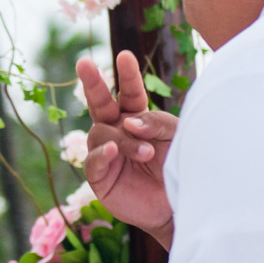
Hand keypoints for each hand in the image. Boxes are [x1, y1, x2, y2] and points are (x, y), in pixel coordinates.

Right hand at [76, 50, 176, 247]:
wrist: (179, 206)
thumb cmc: (179, 168)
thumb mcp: (175, 137)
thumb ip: (154, 122)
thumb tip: (128, 122)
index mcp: (136, 118)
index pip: (129, 93)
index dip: (127, 75)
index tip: (125, 56)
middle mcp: (117, 131)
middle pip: (100, 104)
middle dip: (93, 83)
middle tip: (84, 63)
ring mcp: (106, 153)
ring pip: (102, 134)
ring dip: (123, 140)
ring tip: (146, 153)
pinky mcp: (99, 177)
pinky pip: (93, 160)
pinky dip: (103, 154)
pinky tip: (113, 151)